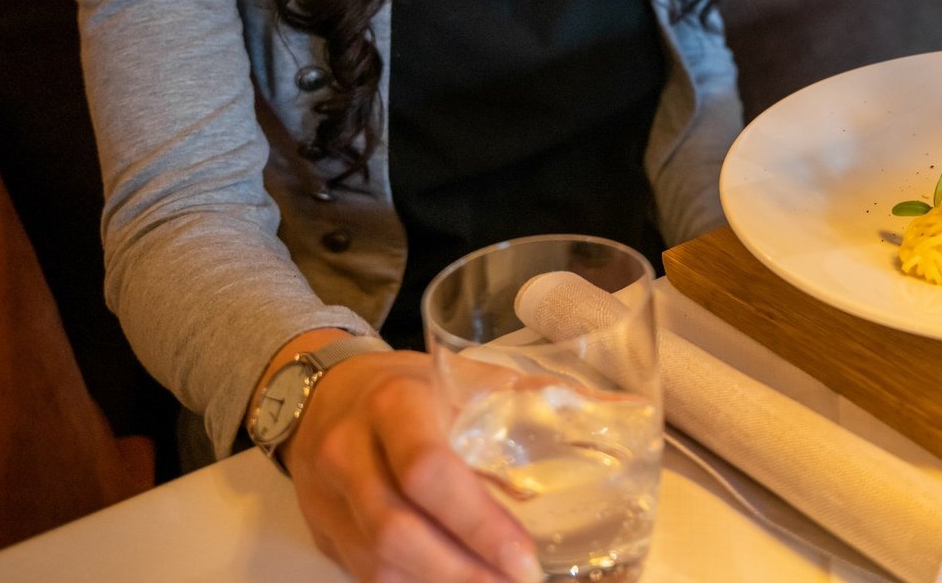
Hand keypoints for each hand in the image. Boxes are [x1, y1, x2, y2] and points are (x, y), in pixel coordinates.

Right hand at [280, 350, 542, 582]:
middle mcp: (349, 452)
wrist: (323, 393)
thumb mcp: (466, 377)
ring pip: (376, 564)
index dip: (478, 521)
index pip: (427, 470)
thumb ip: (536, 398)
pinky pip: (364, 575)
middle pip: (397, 531)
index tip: (524, 556)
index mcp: (394, 404)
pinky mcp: (322, 533)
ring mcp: (328, 499)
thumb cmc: (411, 386)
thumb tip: (619, 410)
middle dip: (461, 571)